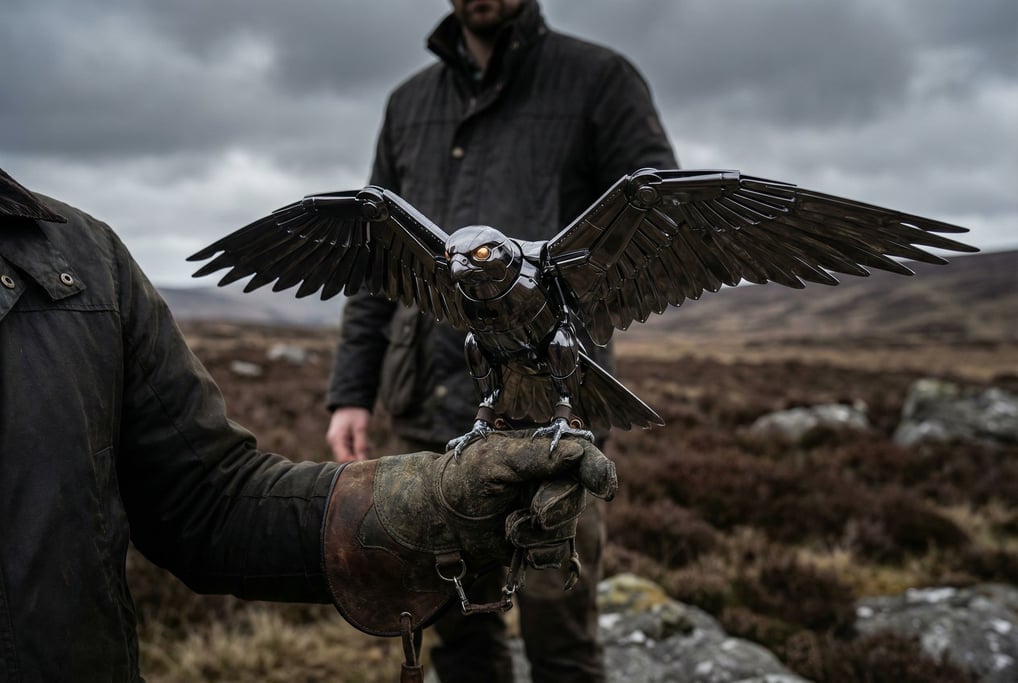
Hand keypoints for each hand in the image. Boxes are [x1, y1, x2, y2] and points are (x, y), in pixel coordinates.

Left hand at [321, 431, 616, 635]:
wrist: (434, 522)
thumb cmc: (460, 481)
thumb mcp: (496, 461)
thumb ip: (538, 456)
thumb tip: (579, 451)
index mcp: (541, 452)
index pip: (584, 457)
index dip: (600, 471)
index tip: (605, 489)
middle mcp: (548, 480)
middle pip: (579, 496)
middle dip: (554, 506)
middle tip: (528, 509)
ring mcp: (544, 512)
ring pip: (568, 528)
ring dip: (539, 533)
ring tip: (508, 527)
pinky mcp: (536, 542)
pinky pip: (557, 554)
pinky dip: (537, 553)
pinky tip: (514, 546)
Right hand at [326, 407, 370, 461]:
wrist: (350, 401)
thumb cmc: (355, 412)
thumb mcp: (360, 428)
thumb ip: (361, 445)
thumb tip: (363, 461)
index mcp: (336, 440)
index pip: (343, 459)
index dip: (355, 463)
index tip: (367, 463)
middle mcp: (333, 442)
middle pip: (345, 458)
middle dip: (358, 458)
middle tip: (370, 453)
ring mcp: (337, 442)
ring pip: (349, 454)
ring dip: (360, 453)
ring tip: (369, 445)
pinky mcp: (341, 440)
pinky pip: (350, 449)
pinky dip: (358, 448)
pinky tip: (367, 443)